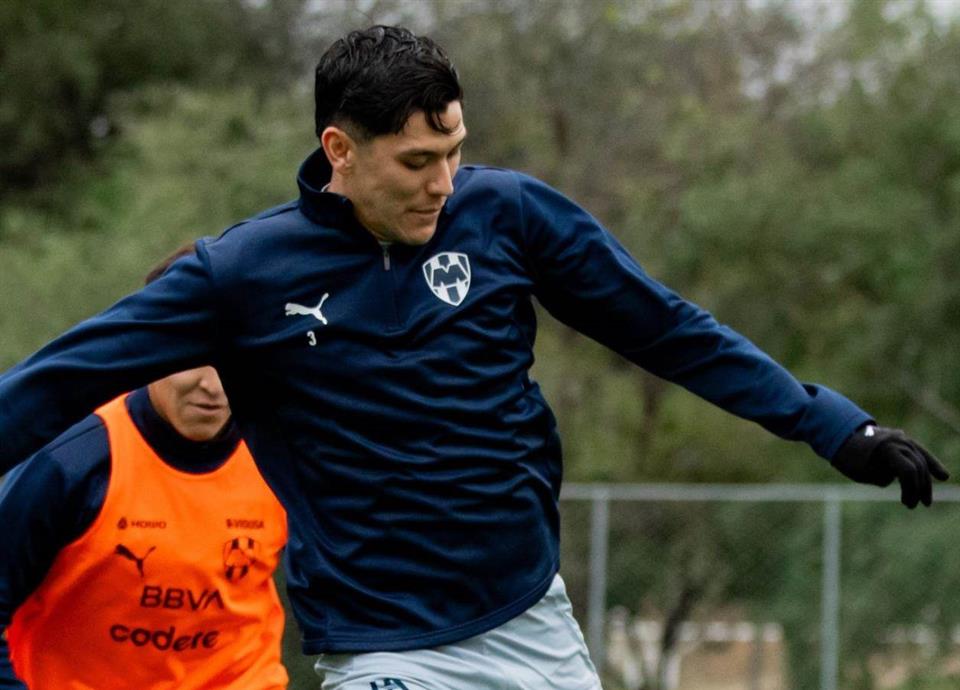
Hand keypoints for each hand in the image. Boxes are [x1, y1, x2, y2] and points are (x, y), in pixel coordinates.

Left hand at [832, 425, 948, 507]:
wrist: (841, 436)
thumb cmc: (849, 457)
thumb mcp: (863, 473)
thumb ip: (885, 477)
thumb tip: (902, 480)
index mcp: (887, 448)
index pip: (908, 471)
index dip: (910, 489)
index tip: (906, 504)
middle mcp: (898, 441)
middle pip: (917, 467)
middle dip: (918, 488)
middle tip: (914, 505)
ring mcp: (902, 438)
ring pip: (921, 460)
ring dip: (925, 480)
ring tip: (926, 499)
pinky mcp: (902, 440)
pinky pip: (920, 452)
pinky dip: (930, 463)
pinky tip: (943, 475)